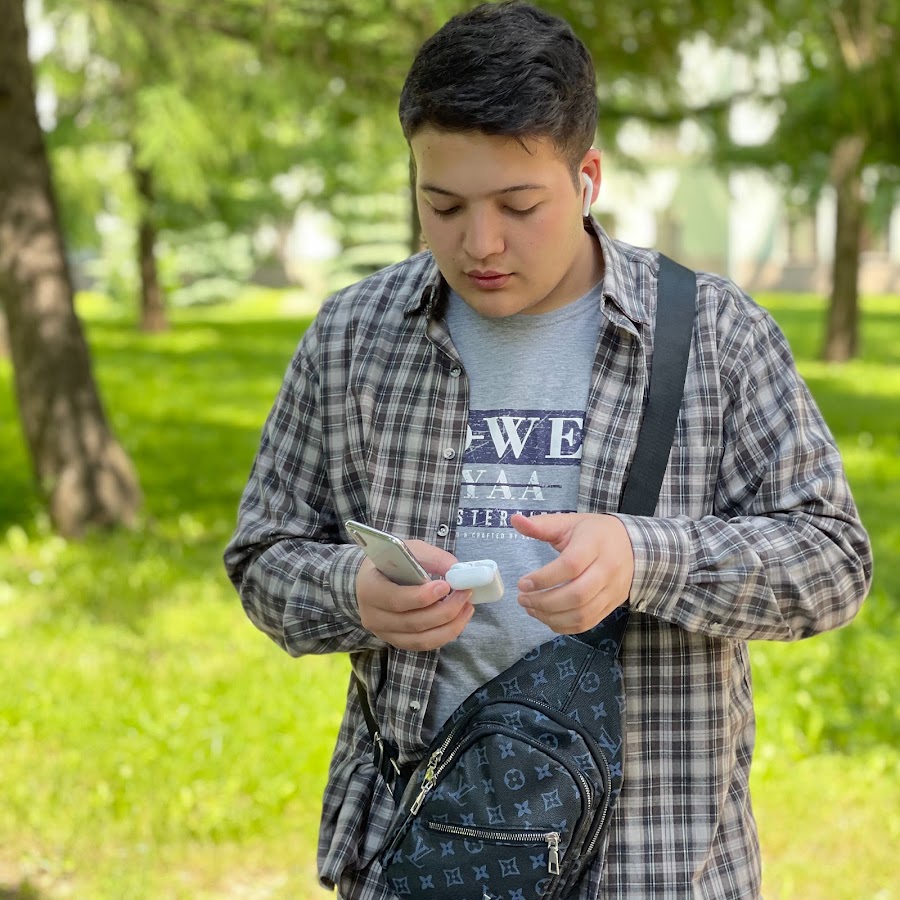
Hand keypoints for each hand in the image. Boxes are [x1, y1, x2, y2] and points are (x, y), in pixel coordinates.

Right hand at [356, 540, 473, 650]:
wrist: (375, 577)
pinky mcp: (396, 641)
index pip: (396, 600)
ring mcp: (383, 632)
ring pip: (421, 639)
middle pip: (413, 622)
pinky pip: (424, 645)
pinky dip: (445, 634)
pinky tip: (458, 619)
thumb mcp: (409, 549)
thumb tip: (457, 570)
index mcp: (369, 588)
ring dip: (450, 626)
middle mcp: (372, 615)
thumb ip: (432, 558)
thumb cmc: (392, 561)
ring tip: (467, 608)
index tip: (446, 586)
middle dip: (445, 610)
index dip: (423, 597)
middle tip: (465, 594)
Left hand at [511, 513, 634, 633]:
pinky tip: (546, 617)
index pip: (570, 566)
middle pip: (576, 595)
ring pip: (582, 614)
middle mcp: (607, 570)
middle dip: (544, 602)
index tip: (522, 583)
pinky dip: (564, 626)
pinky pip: (587, 624)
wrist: (633, 546)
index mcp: (595, 544)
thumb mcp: (570, 522)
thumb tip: (514, 519)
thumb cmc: (595, 533)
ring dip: (551, 616)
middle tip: (522, 599)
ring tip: (531, 608)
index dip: (544, 578)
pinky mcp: (611, 606)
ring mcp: (611, 591)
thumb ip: (542, 524)